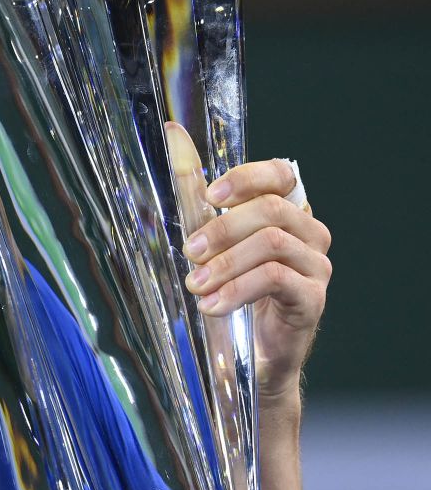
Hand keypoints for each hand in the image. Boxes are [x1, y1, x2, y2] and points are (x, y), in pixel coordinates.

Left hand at [168, 125, 331, 396]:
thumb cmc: (231, 291)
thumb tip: (173, 134)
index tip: (209, 196)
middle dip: (223, 227)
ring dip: (225, 263)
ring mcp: (316, 266)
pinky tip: (210, 305)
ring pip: (272, 244)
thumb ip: (194, 189)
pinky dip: (237, 290)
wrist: (252, 356)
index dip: (247, 177)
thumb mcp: (209, 238)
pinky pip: (277, 279)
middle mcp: (308, 233)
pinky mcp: (313, 299)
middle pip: (272, 209)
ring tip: (195, 284)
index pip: (282, 174)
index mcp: (287, 212)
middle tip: (190, 251)